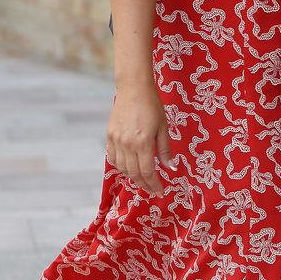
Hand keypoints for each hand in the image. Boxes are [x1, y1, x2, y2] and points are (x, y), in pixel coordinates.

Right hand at [106, 82, 176, 196]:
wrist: (133, 88)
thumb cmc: (152, 106)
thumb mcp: (163, 127)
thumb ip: (165, 150)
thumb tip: (171, 168)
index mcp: (143, 142)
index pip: (148, 172)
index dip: (154, 184)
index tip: (160, 190)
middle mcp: (127, 144)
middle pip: (134, 173)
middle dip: (144, 185)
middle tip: (152, 189)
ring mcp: (116, 140)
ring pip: (122, 168)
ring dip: (132, 177)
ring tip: (142, 180)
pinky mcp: (109, 136)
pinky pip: (113, 158)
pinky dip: (120, 167)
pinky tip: (128, 168)